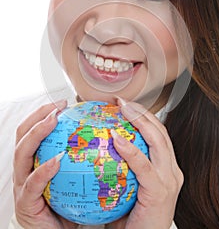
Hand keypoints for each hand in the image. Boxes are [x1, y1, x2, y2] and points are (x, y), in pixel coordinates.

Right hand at [13, 100, 77, 228]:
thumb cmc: (68, 206)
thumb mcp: (74, 176)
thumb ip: (81, 157)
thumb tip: (107, 134)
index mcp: (34, 161)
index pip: (32, 131)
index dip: (43, 113)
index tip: (64, 103)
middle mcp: (24, 170)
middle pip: (21, 135)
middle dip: (38, 116)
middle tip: (58, 107)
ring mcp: (22, 186)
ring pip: (21, 154)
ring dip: (37, 134)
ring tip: (53, 121)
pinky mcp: (25, 204)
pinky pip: (32, 184)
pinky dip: (43, 170)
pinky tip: (57, 160)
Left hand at [110, 99, 182, 228]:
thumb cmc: (131, 219)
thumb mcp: (127, 186)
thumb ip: (120, 166)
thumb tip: (97, 145)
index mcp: (165, 168)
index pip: (157, 134)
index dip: (142, 116)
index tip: (123, 105)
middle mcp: (171, 171)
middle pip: (160, 132)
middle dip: (142, 112)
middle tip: (121, 101)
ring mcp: (168, 180)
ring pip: (158, 141)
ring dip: (140, 121)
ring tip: (123, 109)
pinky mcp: (160, 191)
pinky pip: (144, 166)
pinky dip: (130, 150)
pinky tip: (116, 138)